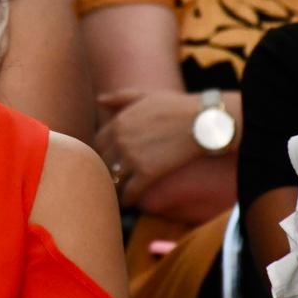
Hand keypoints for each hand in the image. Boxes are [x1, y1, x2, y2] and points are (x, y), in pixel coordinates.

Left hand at [94, 88, 201, 207]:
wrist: (200, 122)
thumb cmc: (175, 106)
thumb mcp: (144, 95)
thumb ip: (120, 97)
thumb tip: (100, 100)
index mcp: (118, 123)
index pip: (97, 144)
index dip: (101, 153)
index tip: (107, 160)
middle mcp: (121, 141)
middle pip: (102, 163)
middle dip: (105, 171)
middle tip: (110, 179)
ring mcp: (133, 158)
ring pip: (114, 179)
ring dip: (114, 187)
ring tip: (117, 193)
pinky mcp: (148, 173)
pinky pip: (130, 191)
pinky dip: (128, 199)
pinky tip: (130, 202)